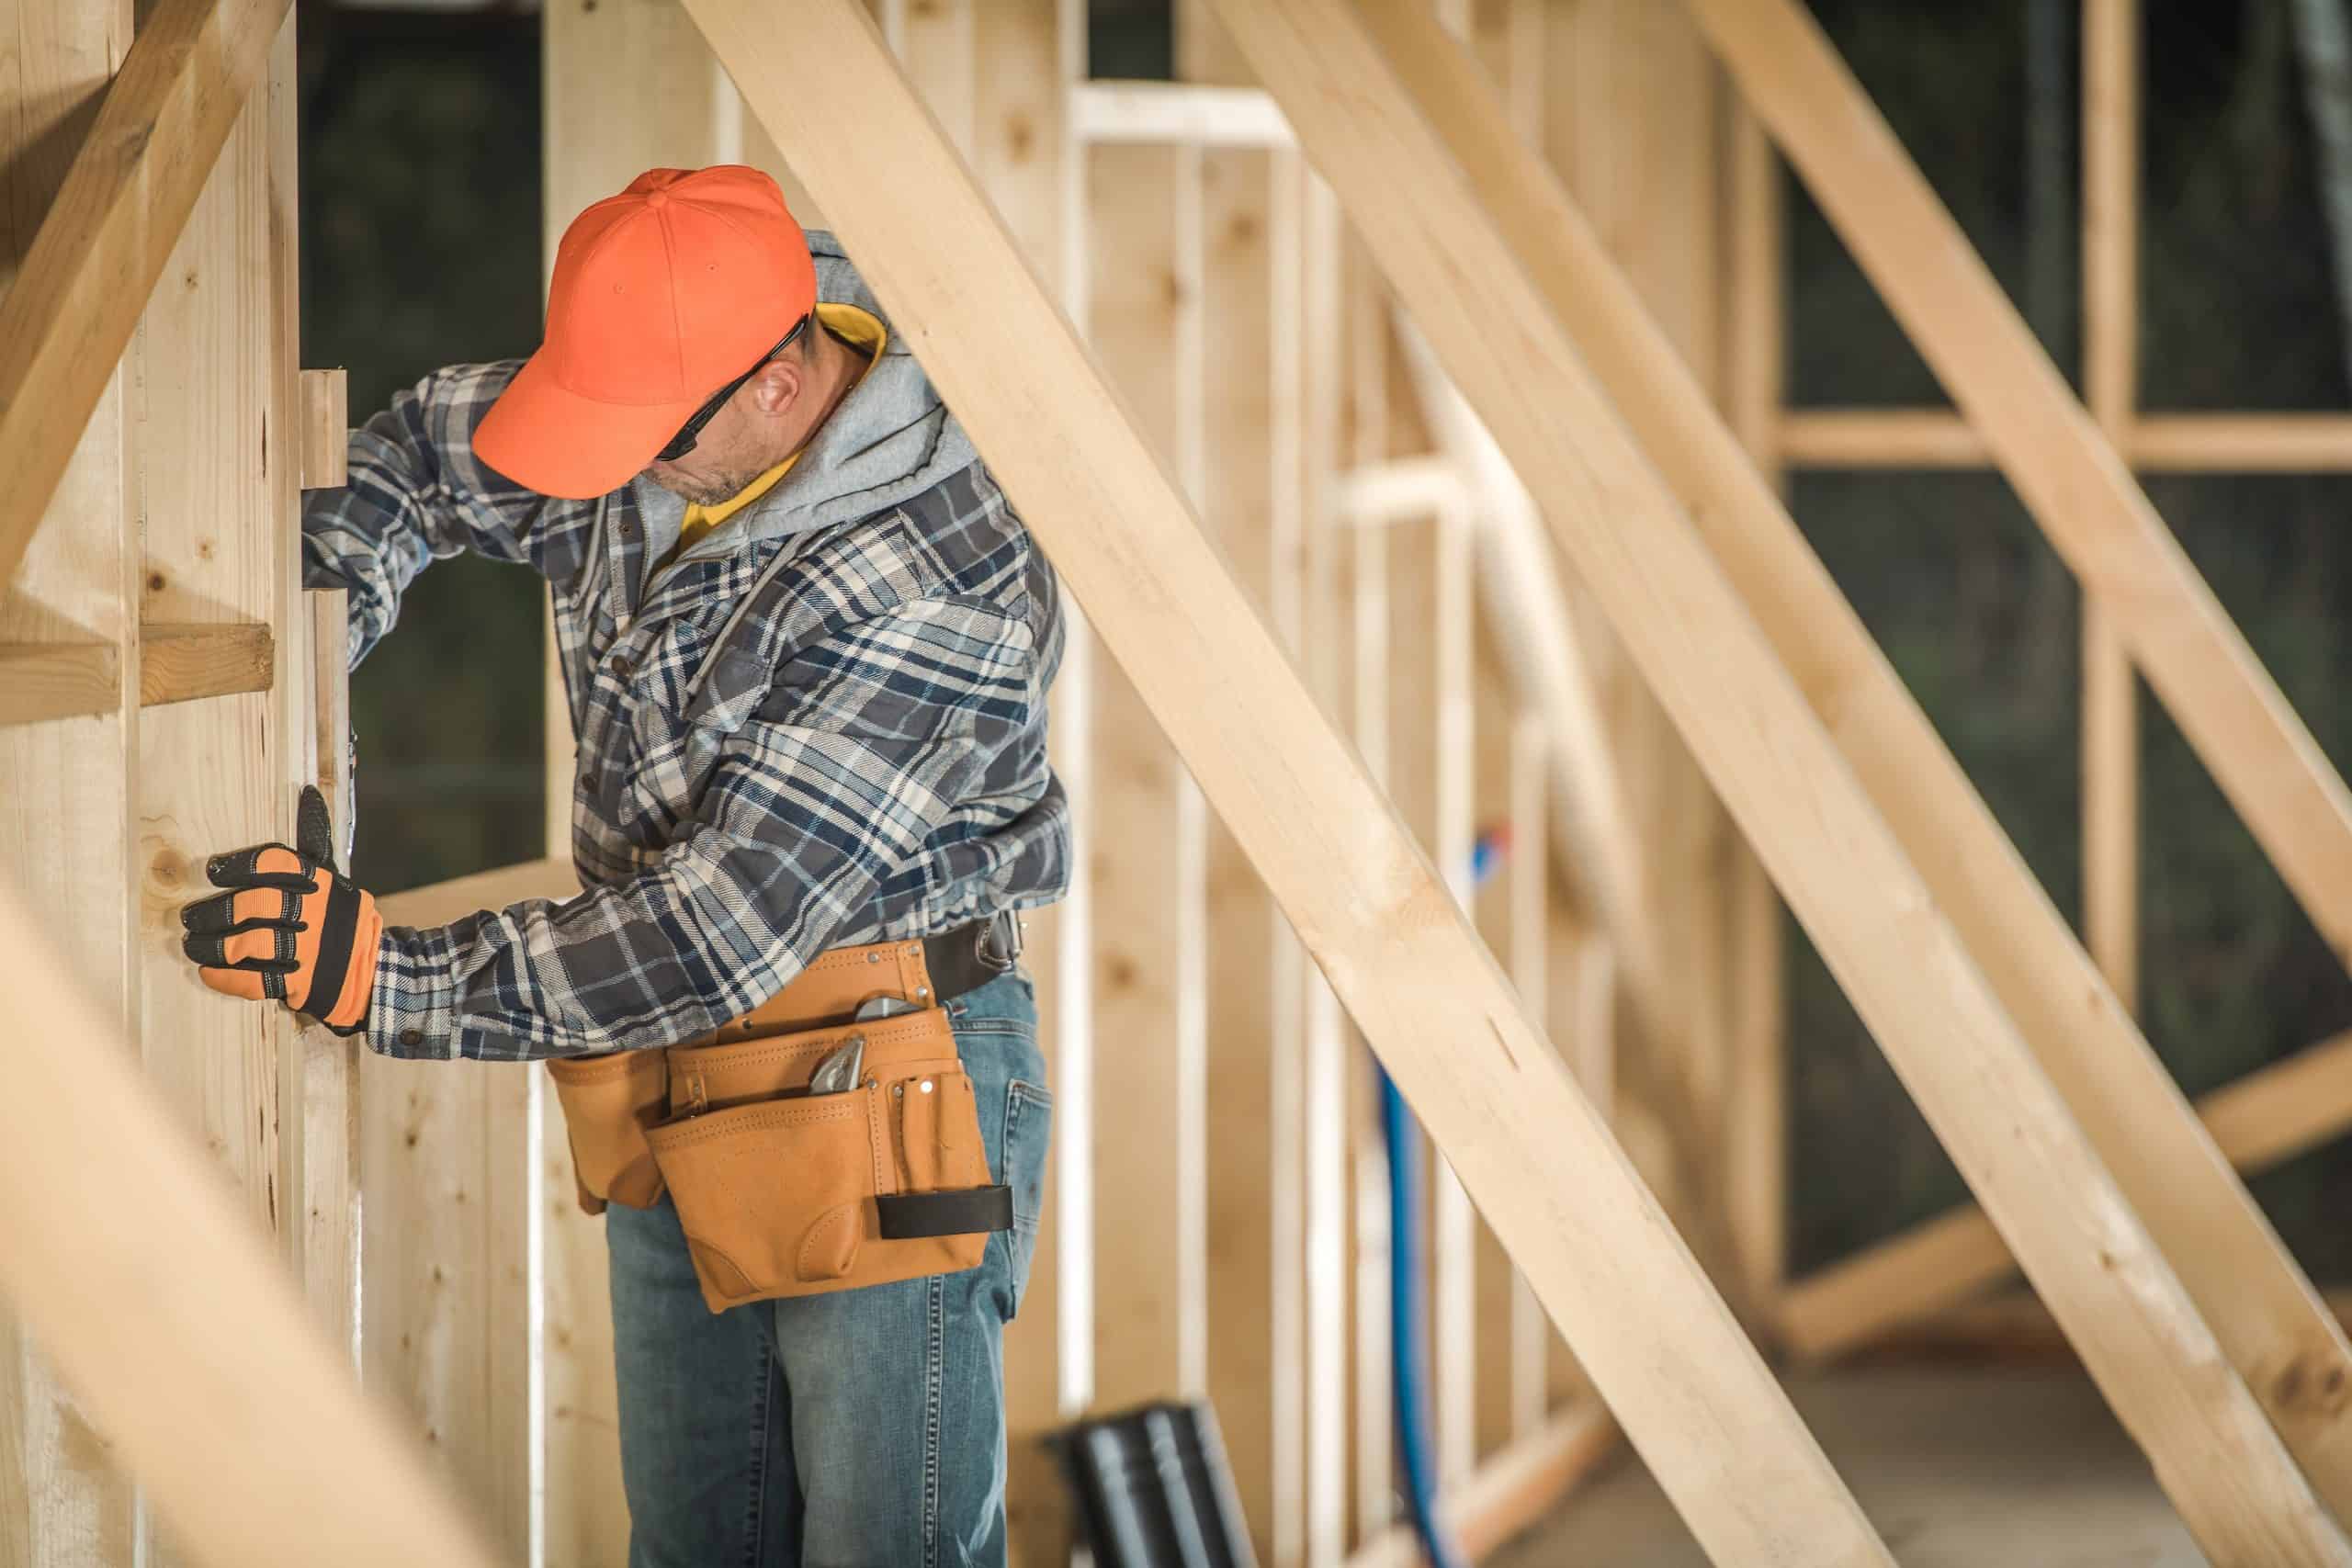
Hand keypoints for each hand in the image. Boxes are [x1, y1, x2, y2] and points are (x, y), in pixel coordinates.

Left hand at [179, 786, 381, 1034]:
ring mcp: (311, 950)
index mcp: (322, 883)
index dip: (239, 866)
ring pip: (250, 944)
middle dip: (216, 912)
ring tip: (193, 945)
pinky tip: (209, 972)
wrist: (372, 970)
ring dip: (213, 946)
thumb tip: (308, 792)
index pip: (276, 865)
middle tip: (190, 917)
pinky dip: (227, 978)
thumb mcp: (334, 879)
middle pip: (256, 906)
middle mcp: (317, 913)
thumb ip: (313, 844)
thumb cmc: (341, 918)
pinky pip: (256, 981)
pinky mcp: (303, 983)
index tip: (212, 872)